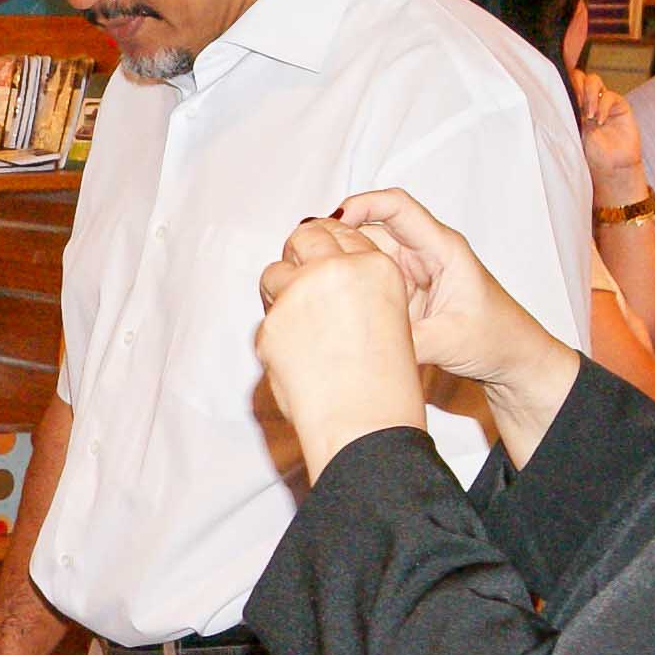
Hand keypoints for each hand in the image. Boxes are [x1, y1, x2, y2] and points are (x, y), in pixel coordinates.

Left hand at [253, 218, 429, 479]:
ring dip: (280, 293)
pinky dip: (275, 336)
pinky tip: (296, 360)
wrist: (365, 422)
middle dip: (298, 254)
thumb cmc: (384, 383)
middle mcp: (337, 271)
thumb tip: (315, 272)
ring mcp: (300, 294)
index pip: (340, 232)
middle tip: (298, 278)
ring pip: (273, 274)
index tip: (318, 254)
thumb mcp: (389, 317)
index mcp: (376, 267)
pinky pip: (265, 321)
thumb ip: (356, 288)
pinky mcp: (271, 323)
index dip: (326, 244)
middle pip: (304, 237)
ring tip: (299, 327)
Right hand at [326, 190, 559, 395]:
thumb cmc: (499, 338)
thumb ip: (406, 341)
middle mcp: (423, 255)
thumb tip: (362, 341)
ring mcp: (411, 274)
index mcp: (443, 249)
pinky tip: (330, 301)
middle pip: (370, 229)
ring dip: (340, 264)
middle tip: (305, 255)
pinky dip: (349, 288)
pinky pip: (369, 282)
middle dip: (337, 236)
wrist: (515, 361)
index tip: (332, 222)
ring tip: (311, 279)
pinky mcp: (403, 295)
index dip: (361, 205)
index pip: (396, 207)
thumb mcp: (450, 341)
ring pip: (364, 256)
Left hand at [573, 72, 648, 205]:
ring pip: (594, 81)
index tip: (560, 97)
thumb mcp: (573, 134)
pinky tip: (599, 121)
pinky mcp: (620, 106)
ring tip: (588, 114)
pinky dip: (603, 106)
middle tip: (574, 101)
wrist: (612, 167)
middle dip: (576, 85)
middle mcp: (589, 101)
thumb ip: (566, 117)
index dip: (564, 84)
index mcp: (574, 107)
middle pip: (580, 77)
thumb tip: (550, 104)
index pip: (568, 85)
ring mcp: (604, 102)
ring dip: (588, 94)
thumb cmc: (591, 155)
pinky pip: (610, 96)